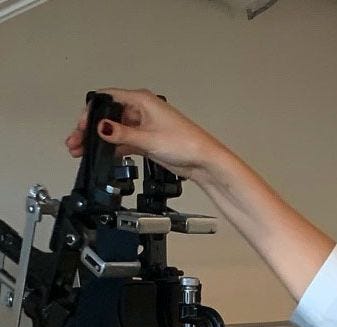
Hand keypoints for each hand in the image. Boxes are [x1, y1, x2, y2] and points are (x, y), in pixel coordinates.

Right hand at [64, 88, 223, 180]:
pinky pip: (123, 141)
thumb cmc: (186, 143)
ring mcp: (143, 126)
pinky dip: (111, 148)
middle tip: (76, 142)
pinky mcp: (146, 140)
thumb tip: (101, 128)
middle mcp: (141, 110)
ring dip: (99, 141)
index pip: (107, 99)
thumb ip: (121, 134)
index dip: (90, 112)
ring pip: (114, 130)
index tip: (80, 127)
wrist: (203, 161)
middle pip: (108, 116)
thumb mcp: (148, 138)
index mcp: (142, 100)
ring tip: (82, 151)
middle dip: (90, 129)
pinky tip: (101, 156)